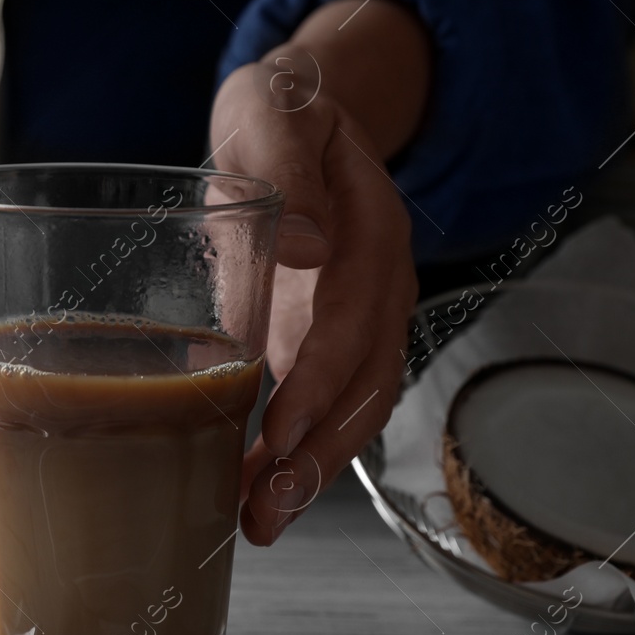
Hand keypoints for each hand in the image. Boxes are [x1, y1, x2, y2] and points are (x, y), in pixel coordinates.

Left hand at [209, 0, 429, 544]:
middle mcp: (378, 285)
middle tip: (268, 509)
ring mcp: (360, 316)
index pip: (355, 318)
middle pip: (366, 382)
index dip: (320, 379)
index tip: (280, 429)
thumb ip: (286, 165)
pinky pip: (325, 401)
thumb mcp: (275, 113)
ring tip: (260, 520)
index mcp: (371, 232)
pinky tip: (255, 488)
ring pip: (353, 406)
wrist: (298, 113)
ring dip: (311, 468)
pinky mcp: (330, 336)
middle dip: (320, 453)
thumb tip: (302, 244)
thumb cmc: (279, 114)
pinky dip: (297, 449)